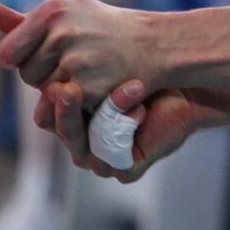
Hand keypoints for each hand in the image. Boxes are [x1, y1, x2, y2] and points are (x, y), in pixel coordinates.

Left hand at [0, 0, 156, 107]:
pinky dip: (80, 99)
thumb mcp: (71, 12)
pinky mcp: (87, 88)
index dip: (23, 58)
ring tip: (92, 70)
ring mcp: (75, 62)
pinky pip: (65, 103)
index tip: (45, 55)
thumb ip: (27, 20)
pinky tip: (101, 83)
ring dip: (63, 88)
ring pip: (44, 91)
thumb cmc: (108, 27)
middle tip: (79, 60)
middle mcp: (62, 33)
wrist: (158, 44)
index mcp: (53, 10)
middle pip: (26, 73)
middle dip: (46, 72)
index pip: (8, 52)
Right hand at [37, 79, 203, 182]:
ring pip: (85, 142)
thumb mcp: (106, 72)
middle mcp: (83, 145)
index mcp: (73, 123)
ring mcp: (103, 161)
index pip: (46, 116)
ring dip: (104, 111)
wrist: (189, 94)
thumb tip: (40, 58)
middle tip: (67, 89)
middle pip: (60, 131)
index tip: (56, 74)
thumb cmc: (148, 78)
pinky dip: (125, 126)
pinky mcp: (126, 170)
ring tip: (120, 88)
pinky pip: (113, 151)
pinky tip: (139, 107)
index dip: (48, 98)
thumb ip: (78, 71)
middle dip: (64, 109)